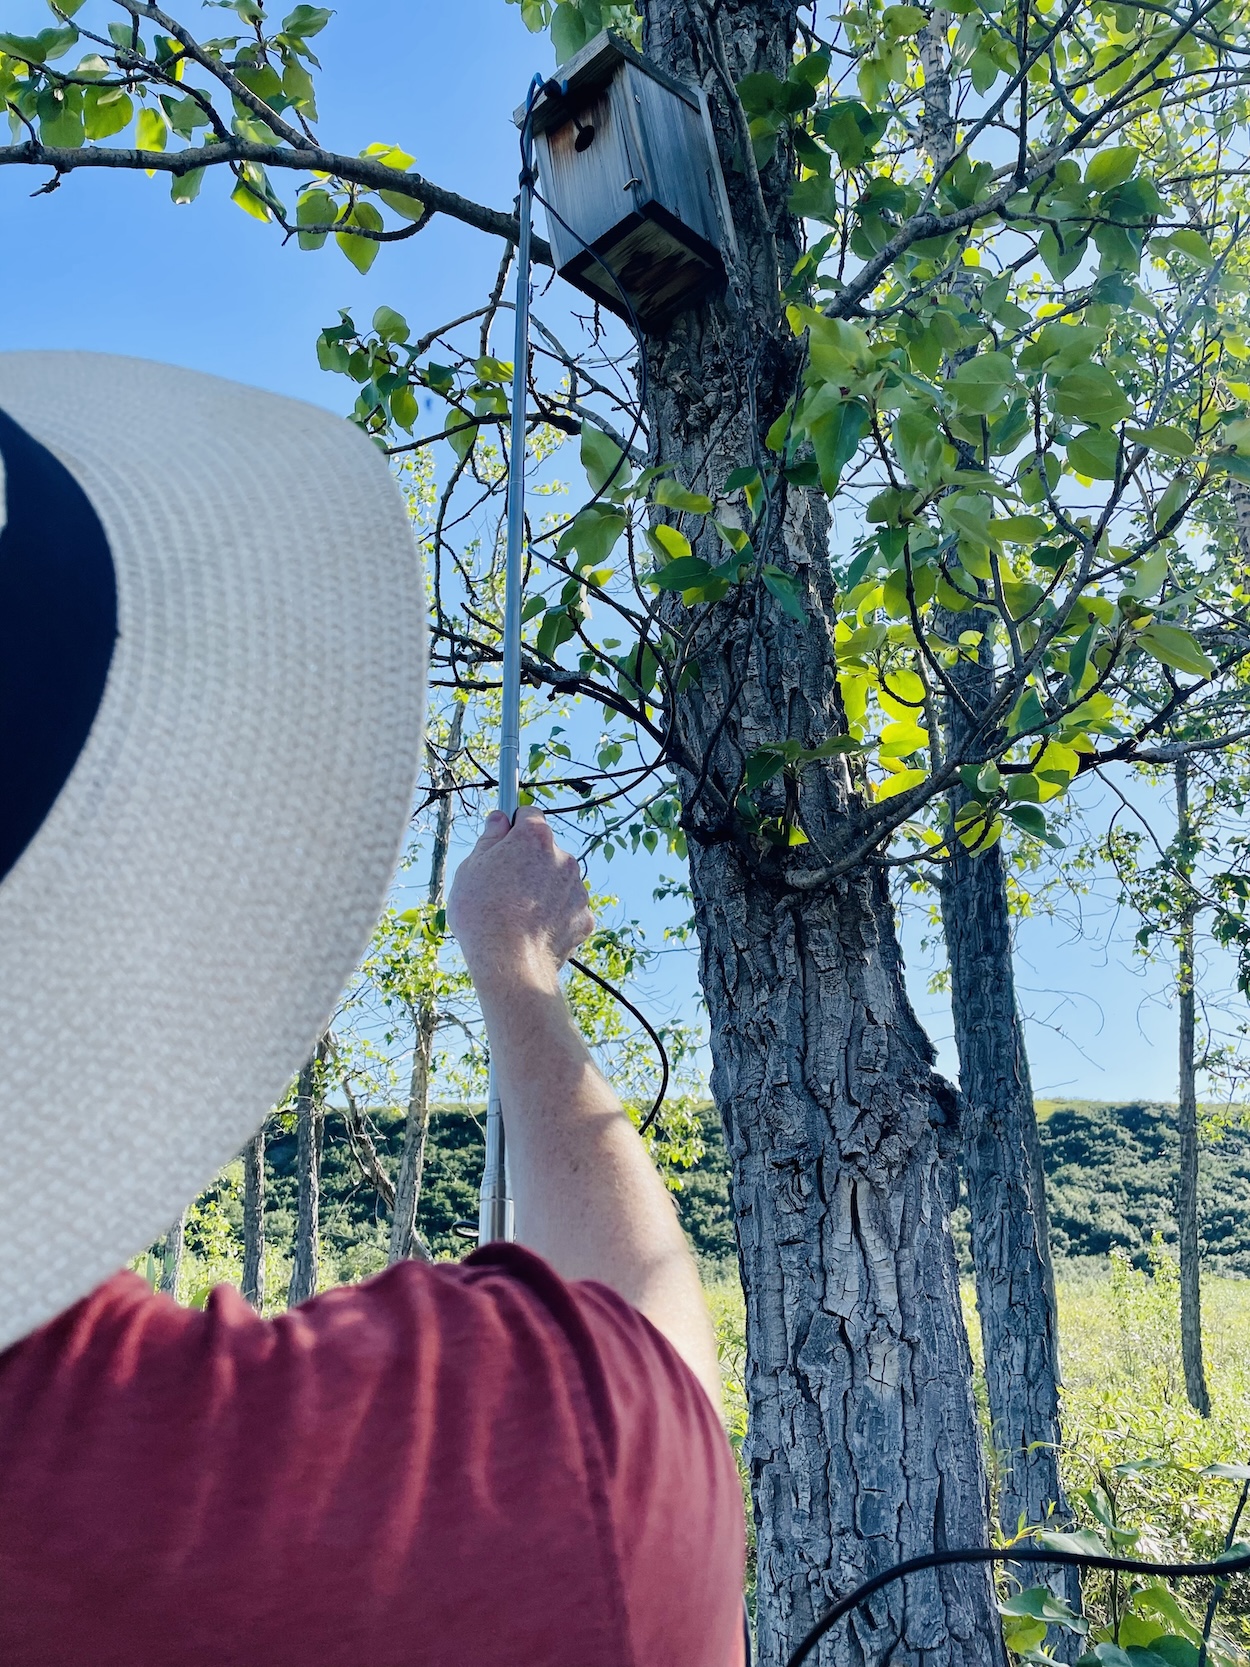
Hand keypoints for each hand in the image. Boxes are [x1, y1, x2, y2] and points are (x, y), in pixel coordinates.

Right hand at [447, 809, 593, 995]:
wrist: (509, 962)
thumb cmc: (481, 912)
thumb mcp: (470, 868)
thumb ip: (489, 839)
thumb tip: (499, 819)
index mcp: (535, 837)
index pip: (529, 816)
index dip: (513, 829)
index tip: (503, 841)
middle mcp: (564, 857)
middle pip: (545, 851)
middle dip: (528, 863)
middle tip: (503, 887)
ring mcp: (578, 889)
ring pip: (558, 881)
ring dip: (543, 890)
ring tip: (517, 916)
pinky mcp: (584, 917)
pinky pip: (567, 909)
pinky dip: (555, 917)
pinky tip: (534, 932)